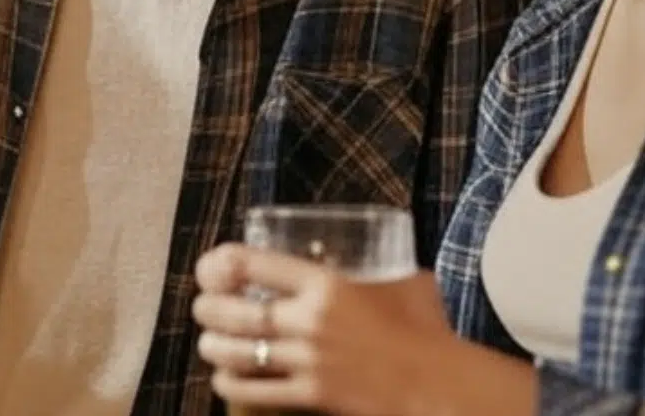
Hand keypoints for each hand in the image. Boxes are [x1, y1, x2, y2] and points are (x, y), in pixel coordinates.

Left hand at [192, 243, 450, 415]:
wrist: (442, 385)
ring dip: (212, 346)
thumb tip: (373, 250)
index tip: (211, 266)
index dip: (221, 263)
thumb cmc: (426, 329)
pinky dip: (231, 384)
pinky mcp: (311, 395)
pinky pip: (255, 391)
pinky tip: (224, 377)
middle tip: (203, 308)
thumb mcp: (399, 282)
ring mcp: (308, 359)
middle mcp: (309, 320)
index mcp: (325, 284)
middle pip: (234, 311)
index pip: (252, 264)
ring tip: (208, 342)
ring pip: (237, 351)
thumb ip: (376, 267)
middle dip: (207, 309)